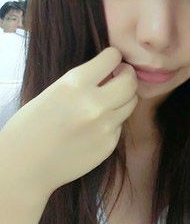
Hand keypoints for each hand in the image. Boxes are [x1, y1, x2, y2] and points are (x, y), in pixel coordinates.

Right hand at [1, 47, 137, 195]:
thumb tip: (109, 72)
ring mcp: (105, 126)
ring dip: (124, 98)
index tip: (112, 60)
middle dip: (127, 75)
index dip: (114, 57)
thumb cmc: (30, 127)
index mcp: (75, 84)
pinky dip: (112, 121)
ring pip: (131, 103)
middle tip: (120, 77)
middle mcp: (94, 104)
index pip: (112, 57)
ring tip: (110, 100)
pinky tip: (95, 126)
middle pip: (130, 82)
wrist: (24, 166)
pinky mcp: (109, 145)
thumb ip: (82, 82)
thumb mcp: (52, 92)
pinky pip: (120, 125)